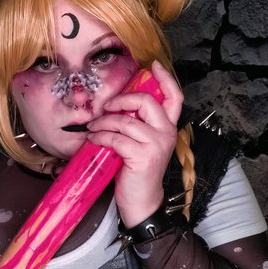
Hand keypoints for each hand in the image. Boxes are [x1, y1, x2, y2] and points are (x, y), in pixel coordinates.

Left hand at [86, 60, 182, 226]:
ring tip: (93, 129)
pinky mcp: (141, 156)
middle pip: (146, 101)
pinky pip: (115, 137)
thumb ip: (138, 125)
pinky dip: (100, 137)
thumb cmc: (138, 172)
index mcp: (169, 128)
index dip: (165, 79)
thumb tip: (118, 107)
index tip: (153, 65)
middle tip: (106, 108)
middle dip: (121, 100)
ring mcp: (155, 144)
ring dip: (103, 123)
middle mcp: (166, 133)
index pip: (174, 97)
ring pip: (125, 121)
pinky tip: (93, 140)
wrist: (142, 203)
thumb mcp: (143, 145)